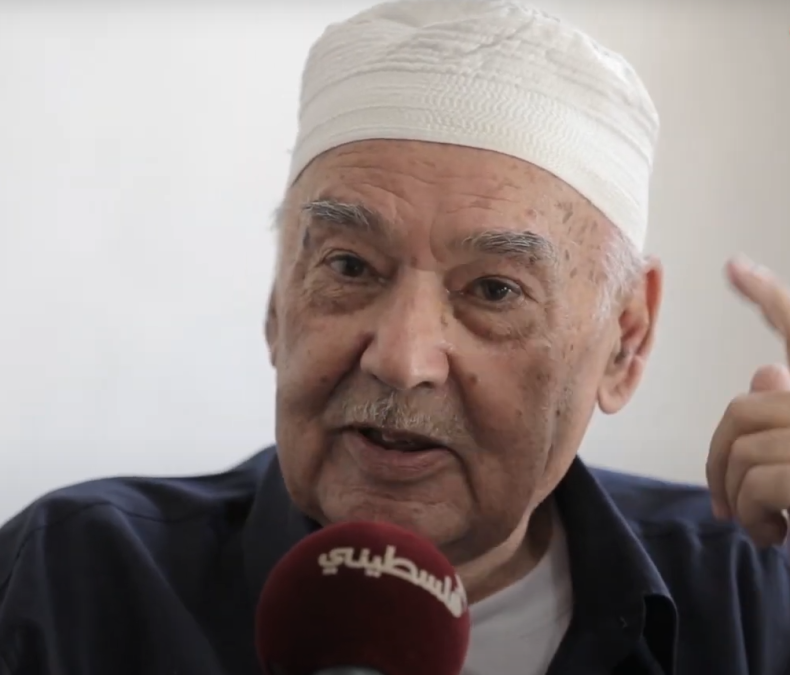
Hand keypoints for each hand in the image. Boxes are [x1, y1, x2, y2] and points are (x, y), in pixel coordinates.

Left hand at [707, 256, 789, 547]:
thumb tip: (761, 373)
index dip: (768, 296)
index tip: (734, 266)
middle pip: (740, 410)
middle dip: (718, 461)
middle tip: (727, 508)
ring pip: (742, 447)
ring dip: (736, 498)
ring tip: (760, 527)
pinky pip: (756, 480)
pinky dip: (752, 515)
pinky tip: (776, 537)